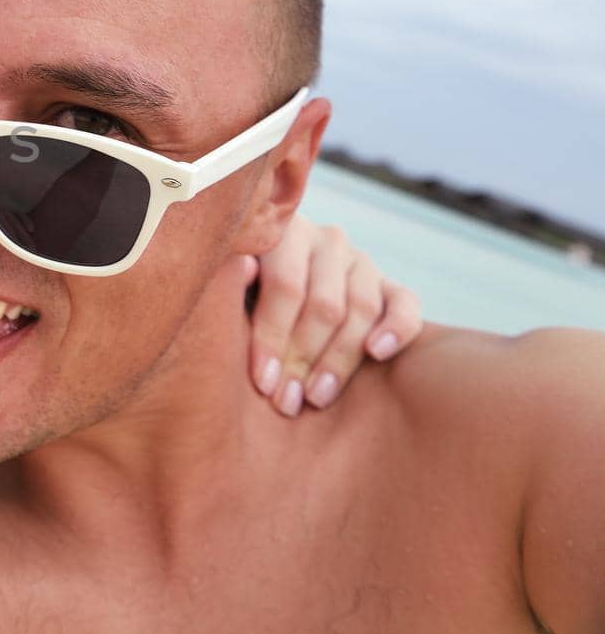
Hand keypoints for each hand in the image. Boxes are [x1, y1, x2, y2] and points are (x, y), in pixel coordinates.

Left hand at [246, 216, 422, 417]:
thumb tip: (238, 282)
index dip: (273, 337)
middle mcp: (325, 240)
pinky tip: (377, 353)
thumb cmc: (238, 297)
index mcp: (282, 233)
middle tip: (286, 401)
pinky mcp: (391, 285)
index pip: (285, 287)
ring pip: (361, 308)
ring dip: (339, 359)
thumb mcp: (229, 289)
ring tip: (316, 397)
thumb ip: (230, 288)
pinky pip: (405, 305)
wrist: (276, 293)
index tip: (262, 382)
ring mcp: (360, 261)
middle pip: (323, 303)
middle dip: (303, 358)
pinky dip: (396, 329)